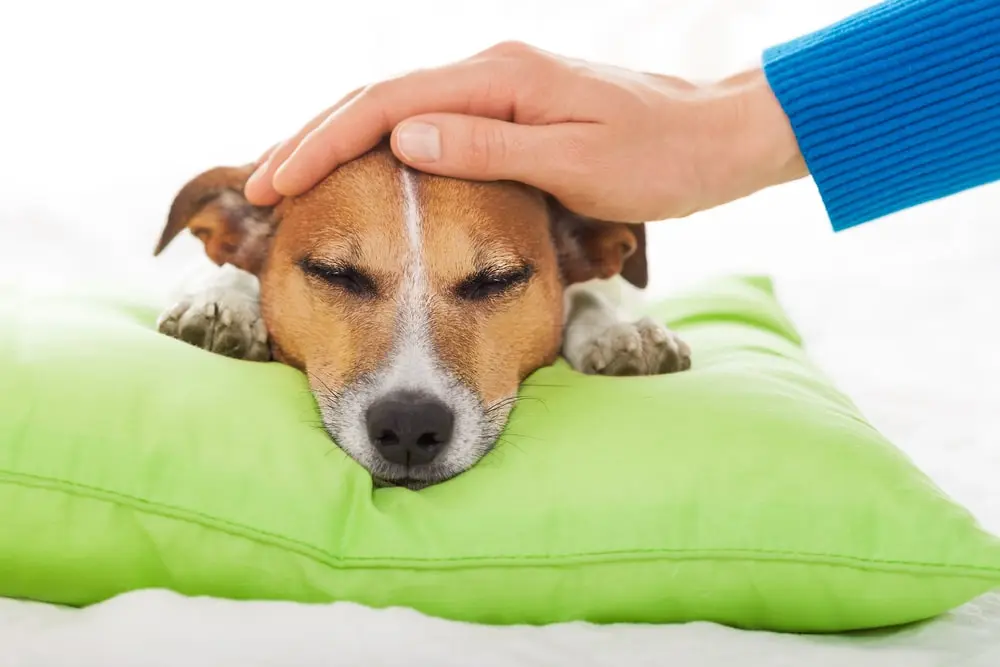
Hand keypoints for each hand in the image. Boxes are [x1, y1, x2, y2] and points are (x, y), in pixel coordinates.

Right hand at [244, 42, 806, 221]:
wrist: (717, 138)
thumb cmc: (661, 159)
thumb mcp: (580, 162)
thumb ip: (491, 148)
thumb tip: (403, 139)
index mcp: (500, 78)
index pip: (389, 104)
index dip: (325, 143)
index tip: (275, 181)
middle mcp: (491, 72)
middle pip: (378, 98)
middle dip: (314, 139)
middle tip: (259, 184)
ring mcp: (498, 89)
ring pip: (396, 108)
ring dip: (338, 141)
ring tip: (289, 177)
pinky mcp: (509, 111)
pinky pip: (427, 125)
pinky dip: (380, 147)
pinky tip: (361, 170)